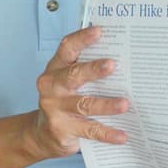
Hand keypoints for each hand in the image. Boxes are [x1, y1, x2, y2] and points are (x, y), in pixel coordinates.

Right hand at [27, 26, 127, 159]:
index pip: (67, 49)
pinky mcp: (62, 129)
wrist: (42, 134)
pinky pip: (89, 130)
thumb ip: (87, 72)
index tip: (99, 31)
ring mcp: (55, 108)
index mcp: (56, 69)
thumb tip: (124, 61)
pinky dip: (107, 133)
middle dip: (93, 69)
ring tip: (125, 104)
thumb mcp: (70, 83)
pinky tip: (122, 136)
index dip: (82, 39)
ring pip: (83, 104)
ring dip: (106, 104)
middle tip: (113, 65)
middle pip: (73, 75)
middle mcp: (52, 86)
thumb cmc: (63, 102)